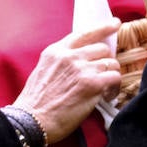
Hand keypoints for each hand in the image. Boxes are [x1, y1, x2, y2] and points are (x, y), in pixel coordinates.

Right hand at [11, 19, 121, 145]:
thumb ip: (61, 61)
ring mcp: (82, 69)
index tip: (114, 24)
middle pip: (102, 48)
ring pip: (111, 63)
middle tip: (103, 75)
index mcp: (56, 51)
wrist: (32, 121)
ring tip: (105, 89)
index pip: (84, 33)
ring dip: (111, 76)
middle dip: (105, 61)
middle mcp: (69, 56)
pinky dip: (114, 88)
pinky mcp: (92, 84)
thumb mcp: (43, 70)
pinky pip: (115, 78)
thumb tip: (81, 60)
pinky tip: (107, 96)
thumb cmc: (35, 103)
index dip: (103, 27)